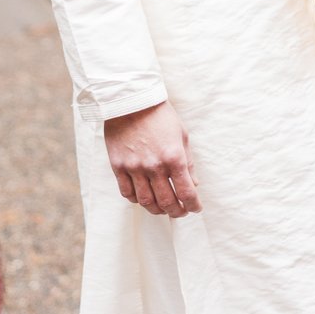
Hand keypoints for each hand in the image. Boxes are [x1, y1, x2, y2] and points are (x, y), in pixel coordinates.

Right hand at [105, 101, 200, 216]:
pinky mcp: (118, 166)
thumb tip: (194, 184)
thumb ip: (188, 162)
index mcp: (174, 157)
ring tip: (163, 209)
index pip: (187, 192)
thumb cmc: (160, 116)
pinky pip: (127, 193)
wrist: (130, 102)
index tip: (195, 208)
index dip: (193, 205)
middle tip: (181, 212)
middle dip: (177, 212)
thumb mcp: (182, 135)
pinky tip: (144, 197)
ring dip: (158, 210)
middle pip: (167, 202)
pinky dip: (137, 200)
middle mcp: (154, 166)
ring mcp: (134, 168)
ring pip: (146, 202)